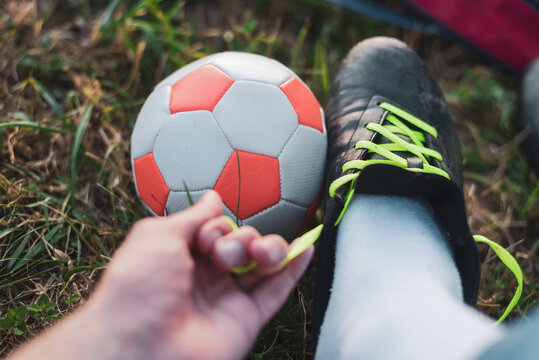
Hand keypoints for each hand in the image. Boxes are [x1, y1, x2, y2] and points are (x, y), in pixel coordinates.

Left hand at [11, 191, 312, 359]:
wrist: (140, 346)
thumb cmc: (139, 287)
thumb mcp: (157, 235)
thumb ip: (193, 215)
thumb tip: (214, 197)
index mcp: (182, 254)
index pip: (215, 228)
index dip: (217, 225)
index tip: (205, 236)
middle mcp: (206, 275)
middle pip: (241, 242)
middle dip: (239, 238)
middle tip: (221, 255)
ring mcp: (227, 298)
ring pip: (261, 264)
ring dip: (269, 247)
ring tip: (261, 252)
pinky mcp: (246, 319)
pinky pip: (275, 292)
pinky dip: (293, 269)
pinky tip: (306, 248)